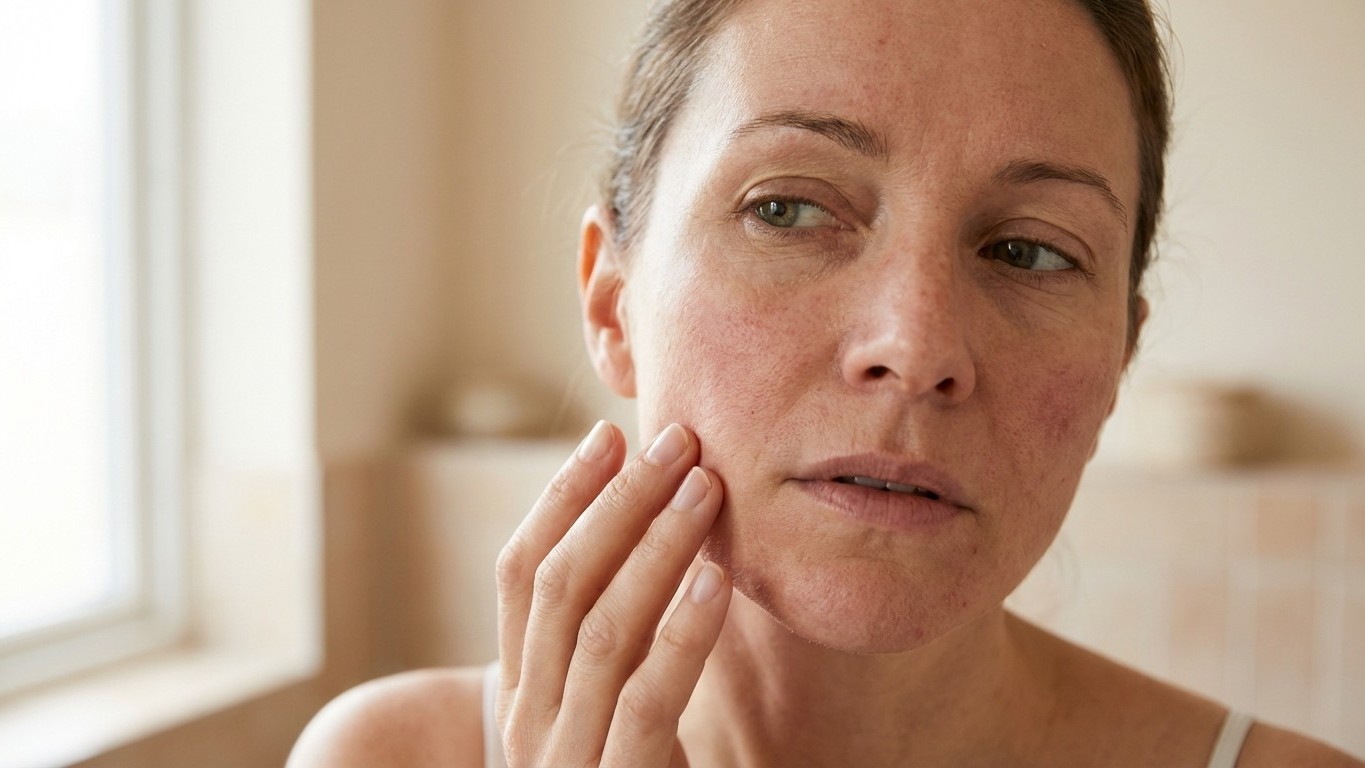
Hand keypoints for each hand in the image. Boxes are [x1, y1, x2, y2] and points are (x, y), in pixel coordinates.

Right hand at [494, 421, 730, 767]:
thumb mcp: (607, 708)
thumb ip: (616, 641)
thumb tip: (655, 536)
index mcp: (518, 690)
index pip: (518, 574)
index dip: (560, 499)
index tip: (606, 436)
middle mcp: (528, 718)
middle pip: (557, 586)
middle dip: (614, 504)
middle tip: (674, 441)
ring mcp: (564, 757)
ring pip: (598, 629)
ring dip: (652, 547)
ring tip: (703, 486)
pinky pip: (645, 699)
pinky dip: (680, 632)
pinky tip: (714, 577)